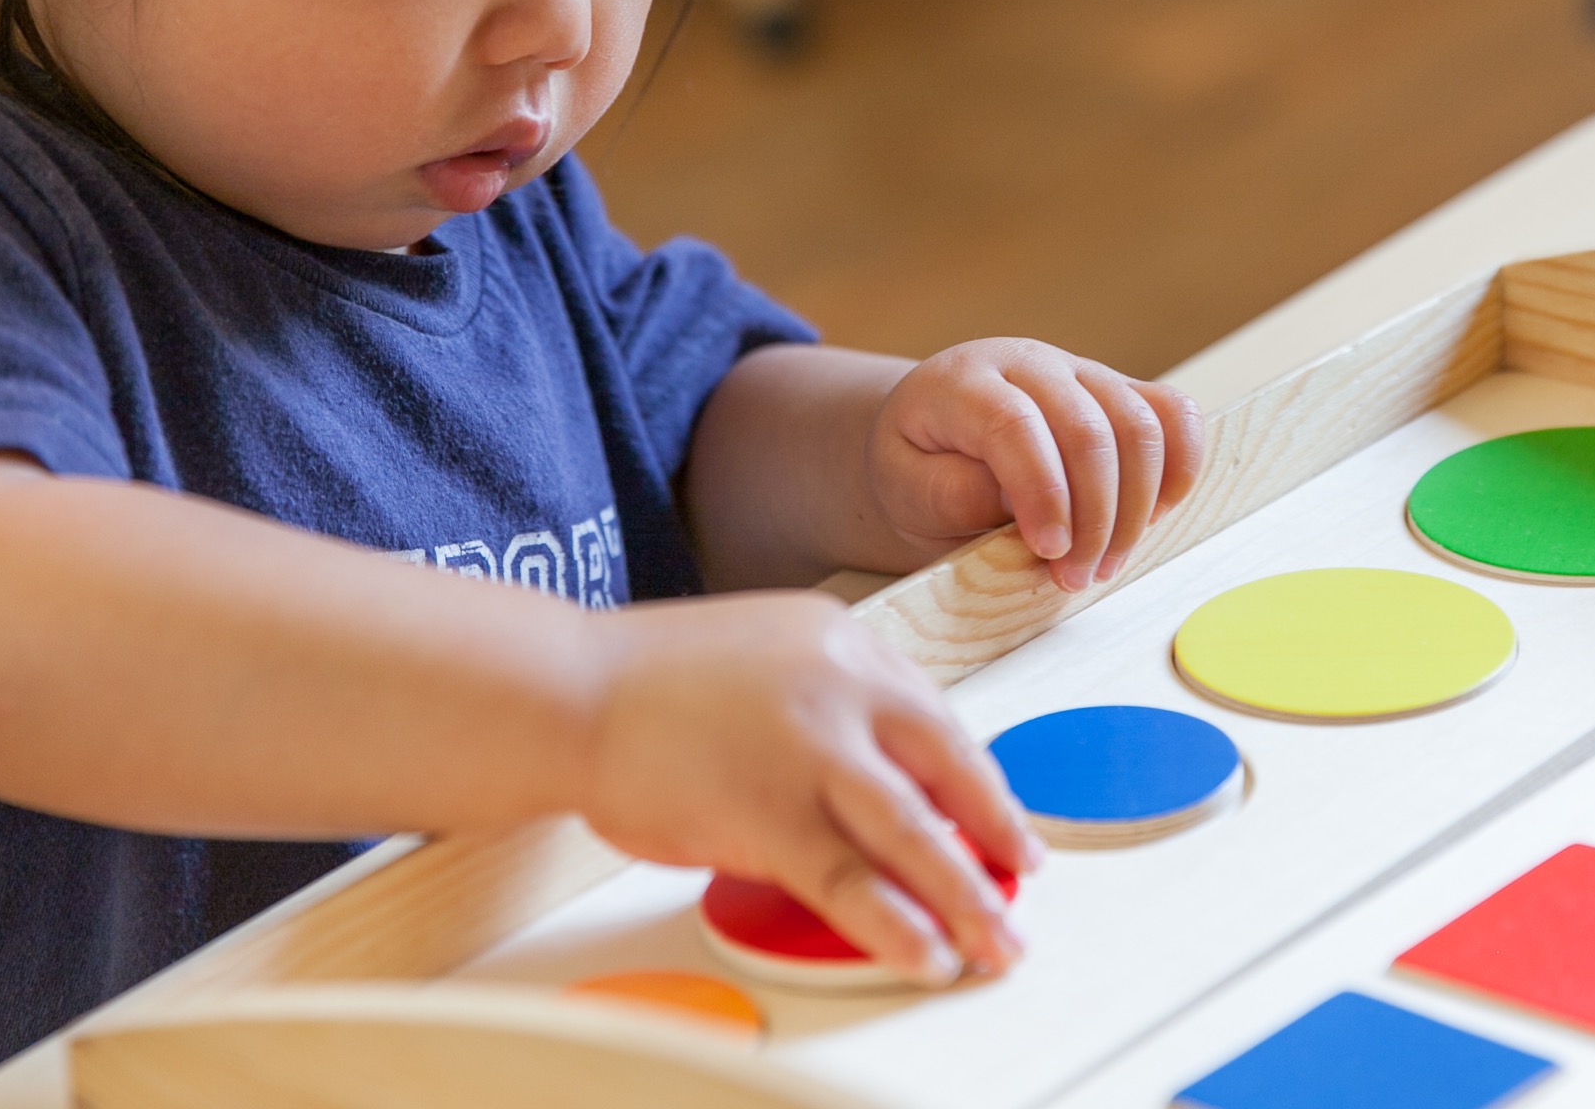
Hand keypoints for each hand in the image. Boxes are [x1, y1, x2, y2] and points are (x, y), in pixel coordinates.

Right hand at [577, 590, 1037, 982]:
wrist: (570, 689)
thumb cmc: (652, 682)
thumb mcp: (765, 656)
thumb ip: (828, 701)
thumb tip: (881, 776)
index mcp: (843, 640)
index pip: (932, 715)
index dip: (973, 777)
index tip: (997, 816)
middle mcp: (841, 685)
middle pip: (946, 768)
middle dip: (997, 833)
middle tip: (1025, 876)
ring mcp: (809, 749)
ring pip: (913, 832)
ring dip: (966, 895)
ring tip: (997, 942)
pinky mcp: (769, 811)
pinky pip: (850, 880)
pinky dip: (896, 924)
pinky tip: (927, 953)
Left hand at [868, 338, 1206, 593]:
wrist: (933, 436)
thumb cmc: (919, 467)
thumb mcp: (906, 487)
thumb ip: (952, 493)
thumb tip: (1014, 504)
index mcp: (965, 381)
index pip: (1015, 425)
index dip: (1042, 492)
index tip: (1050, 551)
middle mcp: (1029, 363)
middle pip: (1088, 429)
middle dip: (1094, 517)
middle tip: (1077, 577)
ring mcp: (1081, 372)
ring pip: (1140, 424)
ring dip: (1136, 507)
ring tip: (1106, 563)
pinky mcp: (1119, 390)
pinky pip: (1173, 413)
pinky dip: (1179, 465)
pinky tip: (1154, 515)